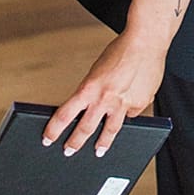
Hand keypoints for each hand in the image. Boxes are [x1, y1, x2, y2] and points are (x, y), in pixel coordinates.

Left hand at [42, 31, 165, 158]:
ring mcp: (123, 104)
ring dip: (103, 144)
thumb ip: (95, 91)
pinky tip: (129, 106)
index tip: (48, 139)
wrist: (145, 42)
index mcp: (89, 88)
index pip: (65, 115)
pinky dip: (129, 112)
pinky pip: (132, 114)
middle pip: (85, 129)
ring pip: (110, 131)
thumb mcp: (97, 71)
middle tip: (68, 151)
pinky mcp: (140, 104)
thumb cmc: (120, 52)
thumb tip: (95, 109)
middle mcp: (105, 99)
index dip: (54, 130)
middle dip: (75, 143)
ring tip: (98, 152)